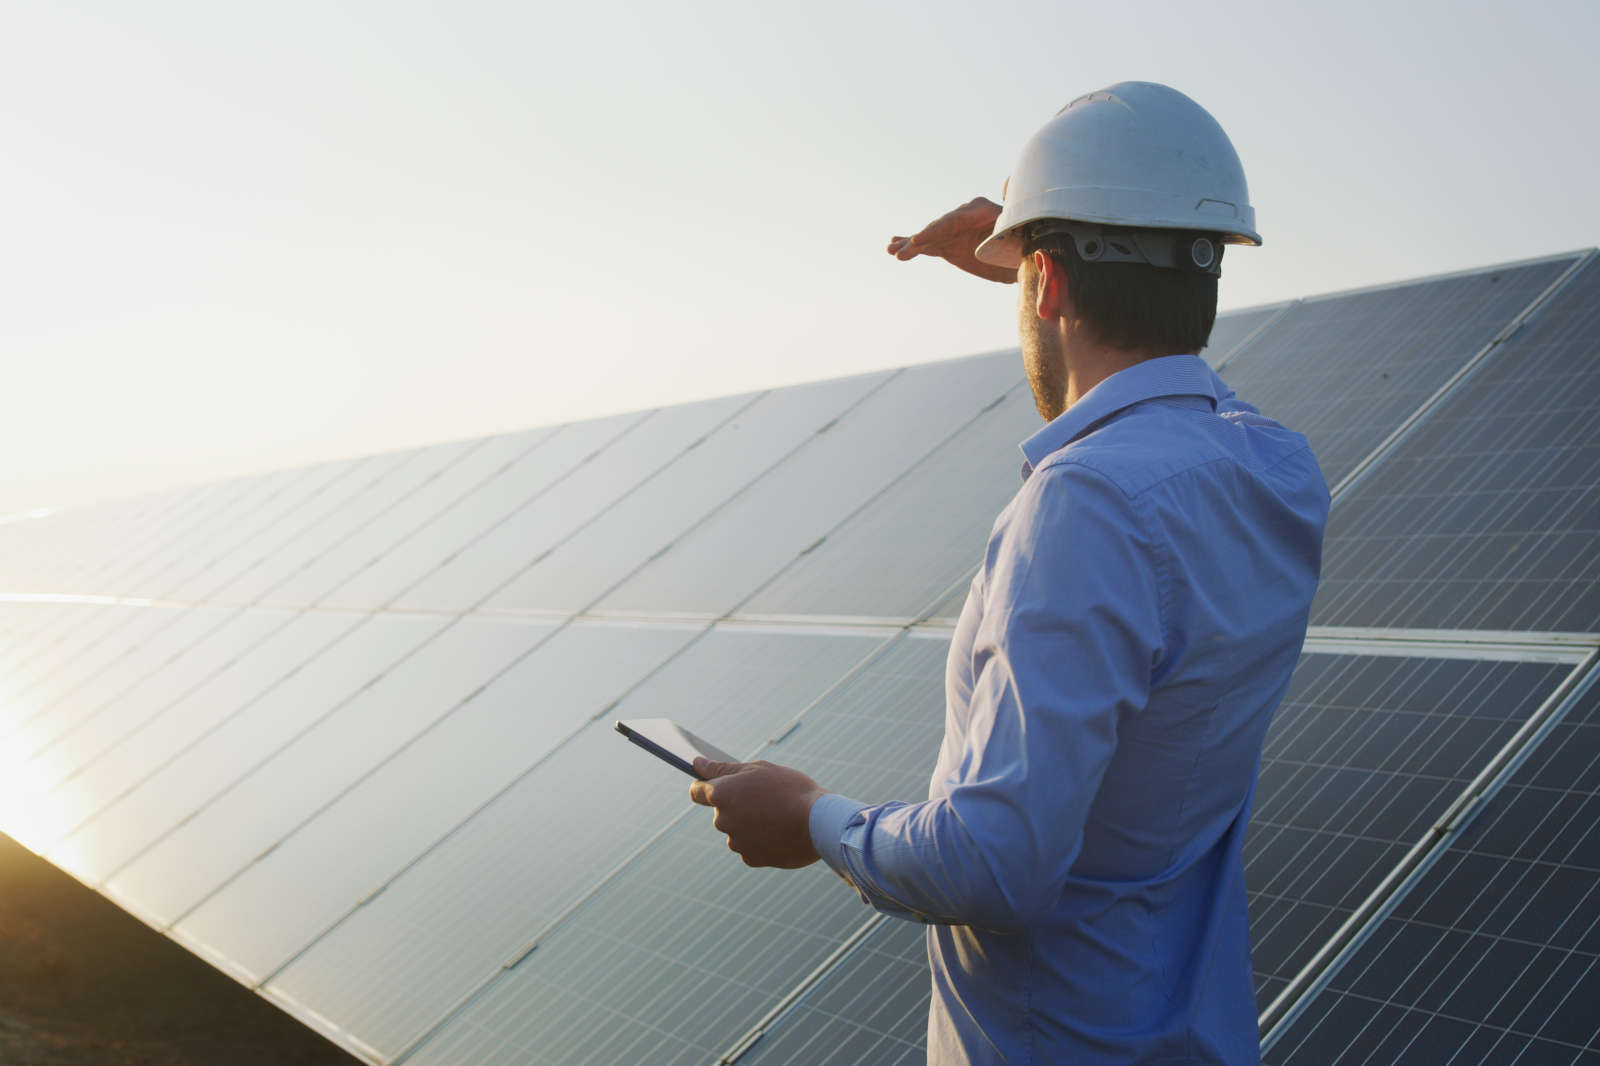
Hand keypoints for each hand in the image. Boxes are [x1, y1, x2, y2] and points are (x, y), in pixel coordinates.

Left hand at [689, 758, 824, 868]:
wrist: (819, 823)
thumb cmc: (790, 789)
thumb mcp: (758, 769)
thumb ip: (723, 768)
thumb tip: (697, 764)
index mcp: (722, 794)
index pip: (697, 791)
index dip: (706, 786)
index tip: (718, 784)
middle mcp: (723, 820)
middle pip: (722, 811)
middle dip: (737, 805)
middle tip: (766, 798)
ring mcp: (736, 842)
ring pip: (737, 830)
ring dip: (749, 824)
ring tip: (777, 815)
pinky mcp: (751, 859)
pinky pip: (750, 847)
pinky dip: (761, 840)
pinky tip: (780, 832)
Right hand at [887, 196, 1015, 283]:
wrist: (1022, 256)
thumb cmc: (1024, 242)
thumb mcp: (1021, 234)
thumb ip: (1011, 224)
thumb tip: (1010, 208)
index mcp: (982, 210)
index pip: (955, 219)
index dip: (937, 229)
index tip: (920, 239)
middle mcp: (963, 216)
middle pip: (938, 227)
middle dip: (921, 238)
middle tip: (907, 247)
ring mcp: (953, 230)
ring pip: (928, 237)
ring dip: (910, 244)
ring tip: (892, 251)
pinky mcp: (945, 243)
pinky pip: (926, 245)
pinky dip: (910, 247)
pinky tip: (893, 248)